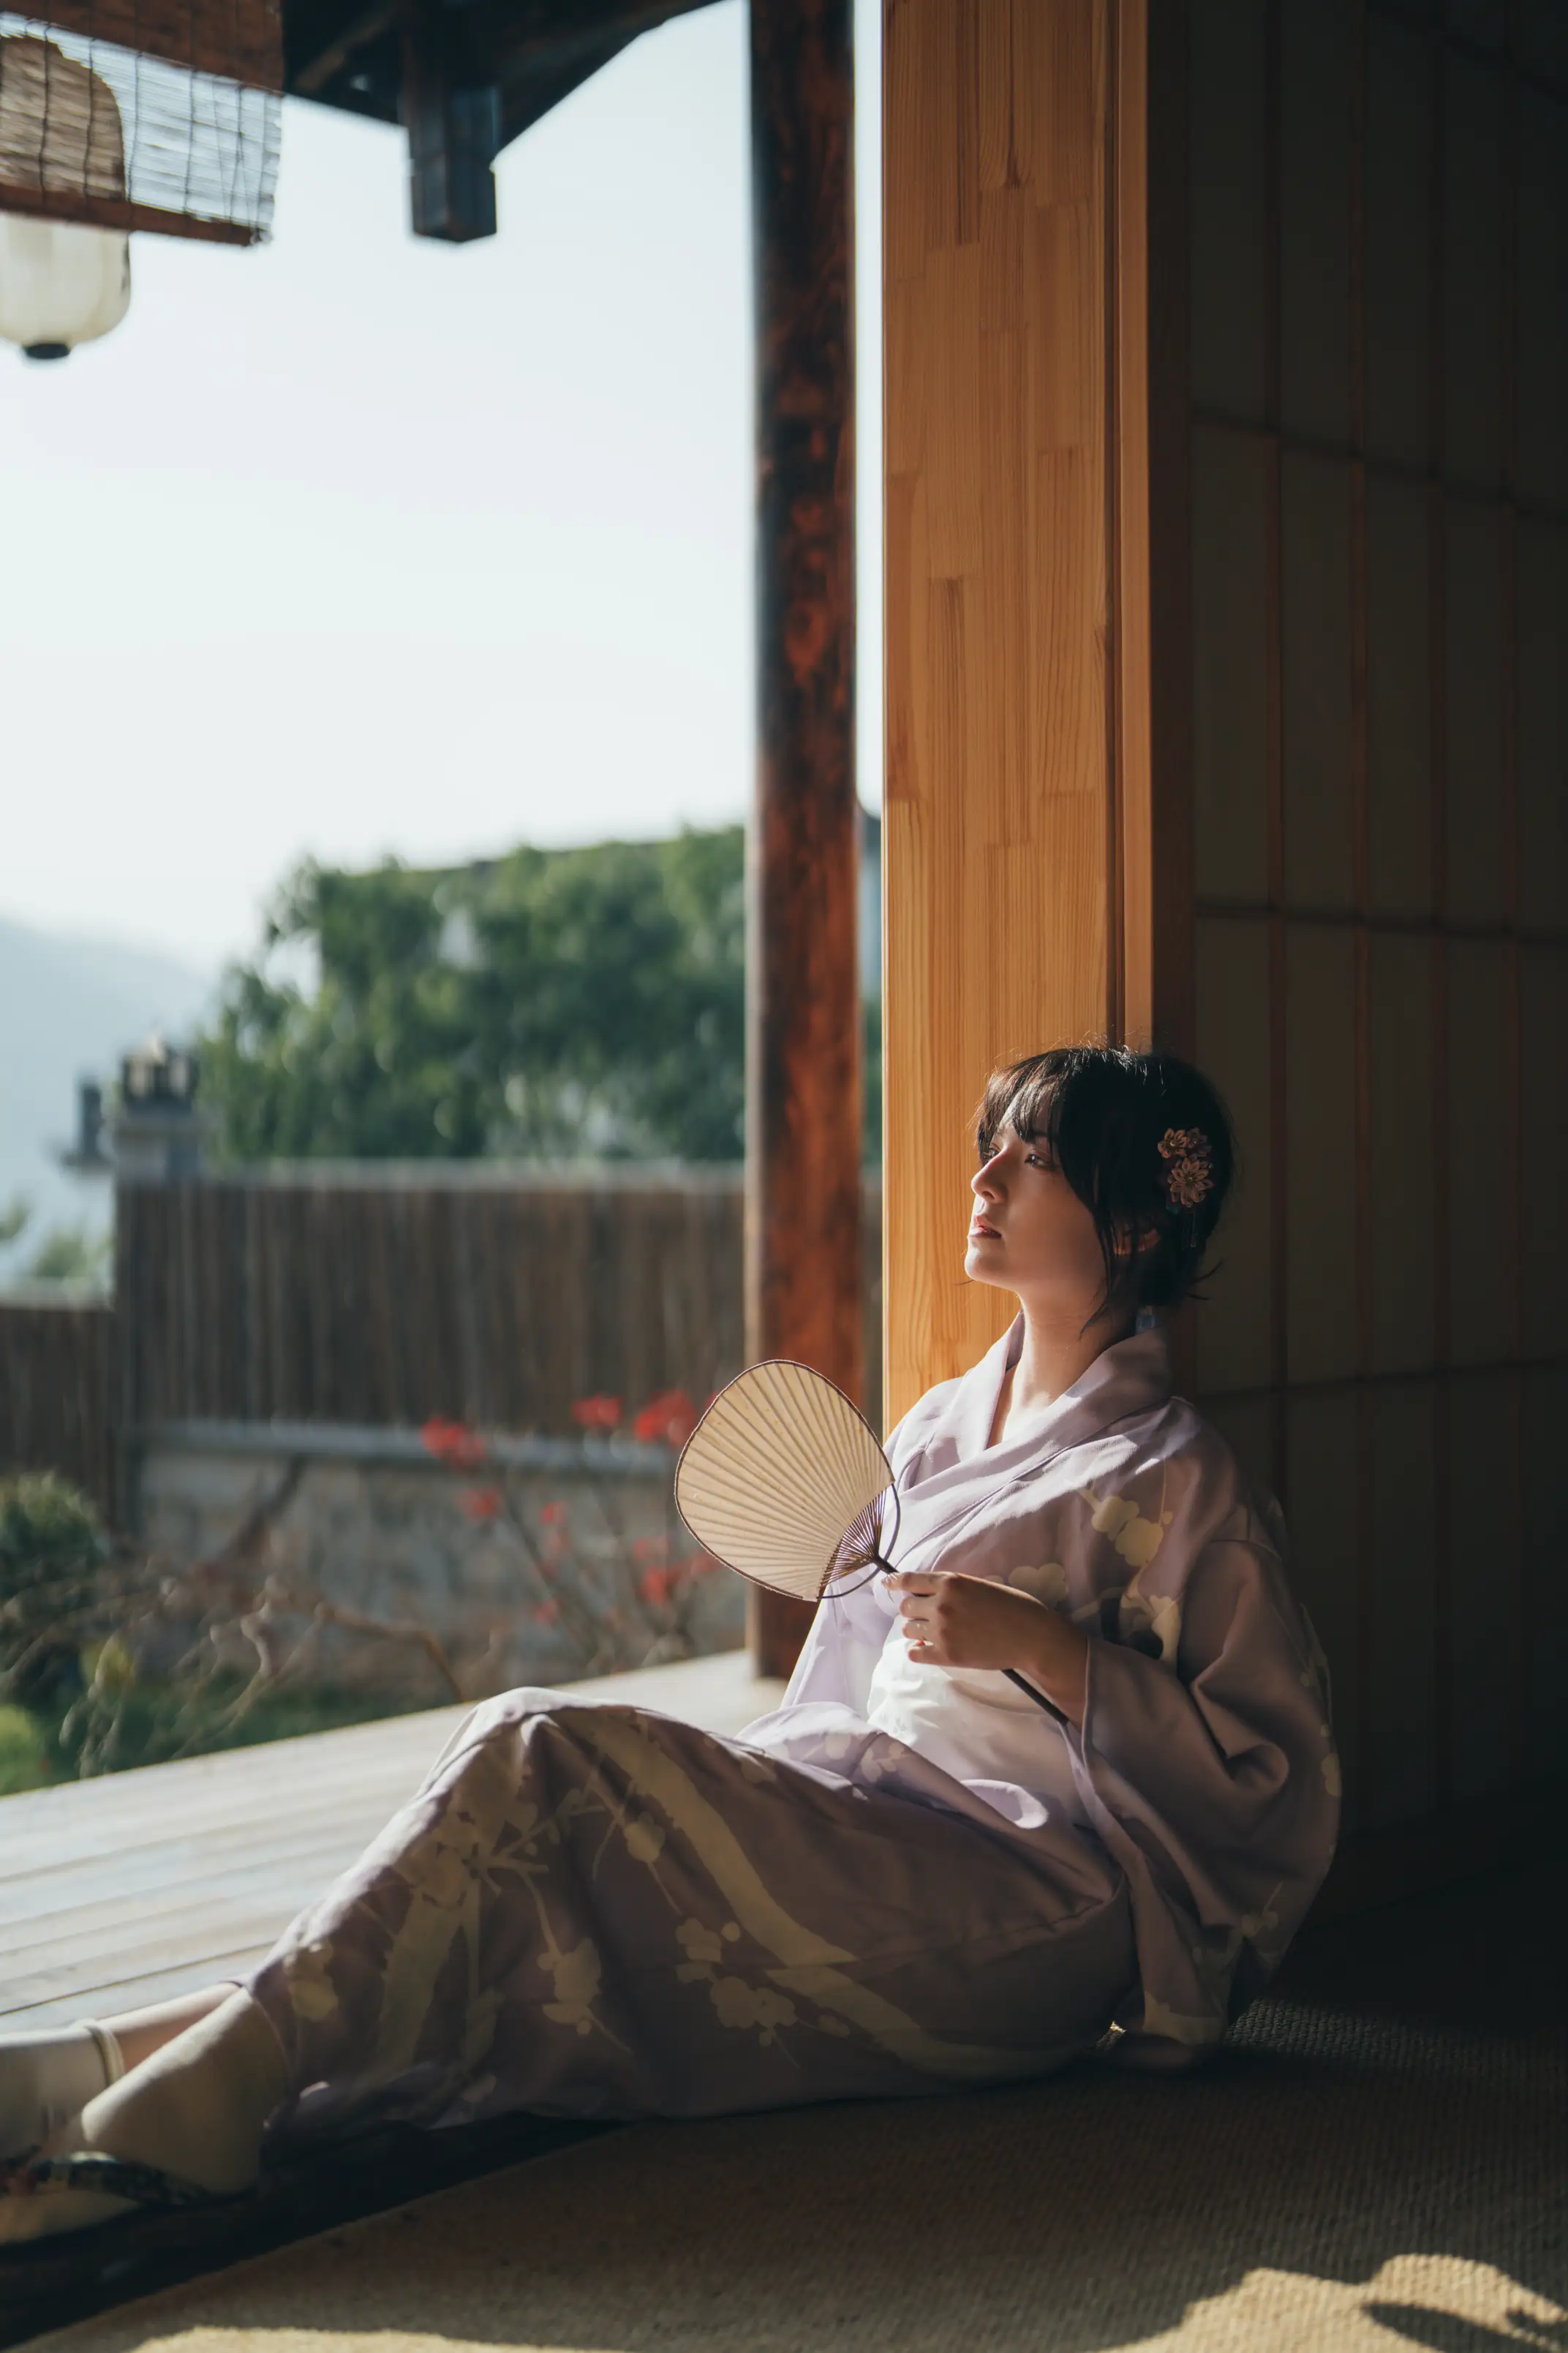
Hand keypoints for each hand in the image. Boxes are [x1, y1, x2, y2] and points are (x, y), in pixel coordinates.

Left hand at [886, 1570, 1088, 1724]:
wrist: (1032, 1636)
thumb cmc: (1013, 1606)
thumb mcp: (979, 1586)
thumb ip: (951, 1589)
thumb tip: (926, 1597)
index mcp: (950, 1582)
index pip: (909, 1580)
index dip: (894, 1583)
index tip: (887, 1584)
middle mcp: (941, 1604)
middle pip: (906, 1607)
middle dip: (912, 1610)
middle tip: (925, 1615)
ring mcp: (942, 1631)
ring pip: (909, 1629)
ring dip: (916, 1630)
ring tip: (931, 1632)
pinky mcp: (946, 1655)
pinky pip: (915, 1653)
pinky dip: (918, 1651)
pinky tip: (926, 1649)